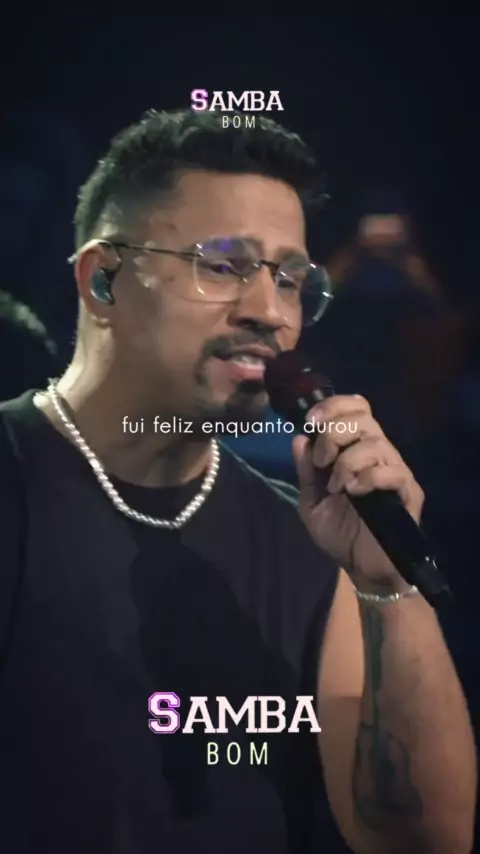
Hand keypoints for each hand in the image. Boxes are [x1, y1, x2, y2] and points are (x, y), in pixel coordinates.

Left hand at [292, 394, 424, 589]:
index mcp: (357, 449)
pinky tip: (353, 493)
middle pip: (364, 418)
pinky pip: (392, 472)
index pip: (356, 407)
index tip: (311, 421)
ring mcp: (396, 472)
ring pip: (376, 443)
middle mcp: (379, 454)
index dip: (334, 406)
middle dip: (334, 433)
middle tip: (321, 461)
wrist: (362, 569)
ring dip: (347, 461)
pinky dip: (367, 478)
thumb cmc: (340, 534)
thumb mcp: (312, 501)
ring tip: (336, 487)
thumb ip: (306, 471)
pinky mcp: (409, 494)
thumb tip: (299, 437)